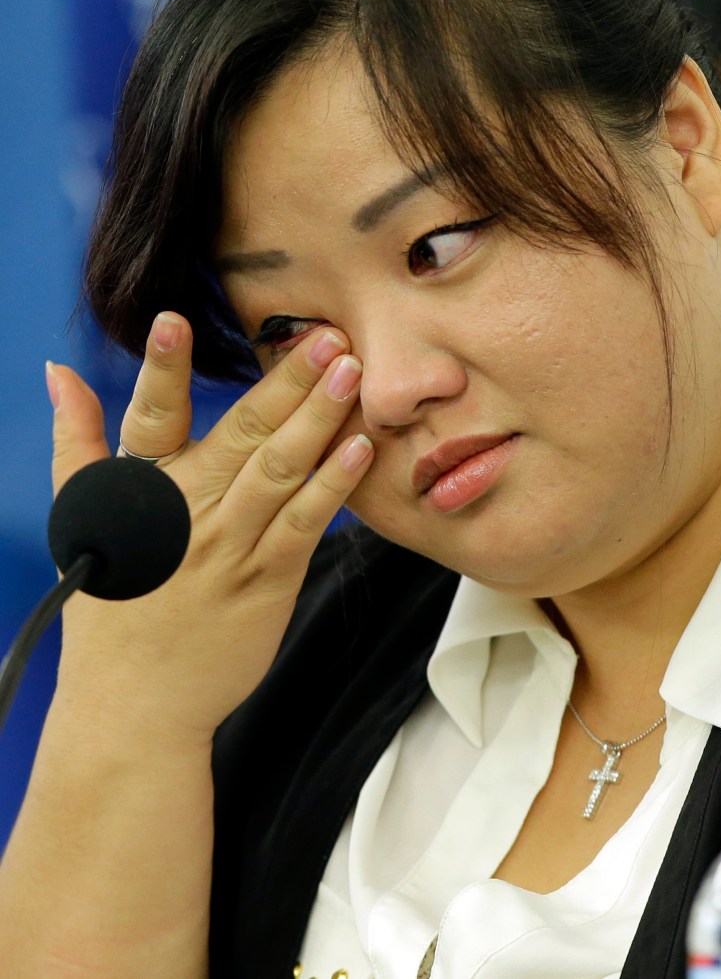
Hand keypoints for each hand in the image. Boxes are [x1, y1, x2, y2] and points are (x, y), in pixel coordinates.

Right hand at [45, 312, 372, 745]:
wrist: (136, 704)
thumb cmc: (112, 606)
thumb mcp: (83, 518)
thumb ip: (78, 441)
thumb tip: (59, 371)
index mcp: (142, 491)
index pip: (148, 418)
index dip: (161, 369)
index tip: (173, 319)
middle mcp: (187, 512)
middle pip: (239, 434)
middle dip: (283, 382)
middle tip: (324, 337)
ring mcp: (231, 547)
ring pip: (279, 470)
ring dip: (318, 419)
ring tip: (350, 373)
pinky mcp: (268, 580)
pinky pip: (305, 524)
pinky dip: (332, 485)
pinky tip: (359, 448)